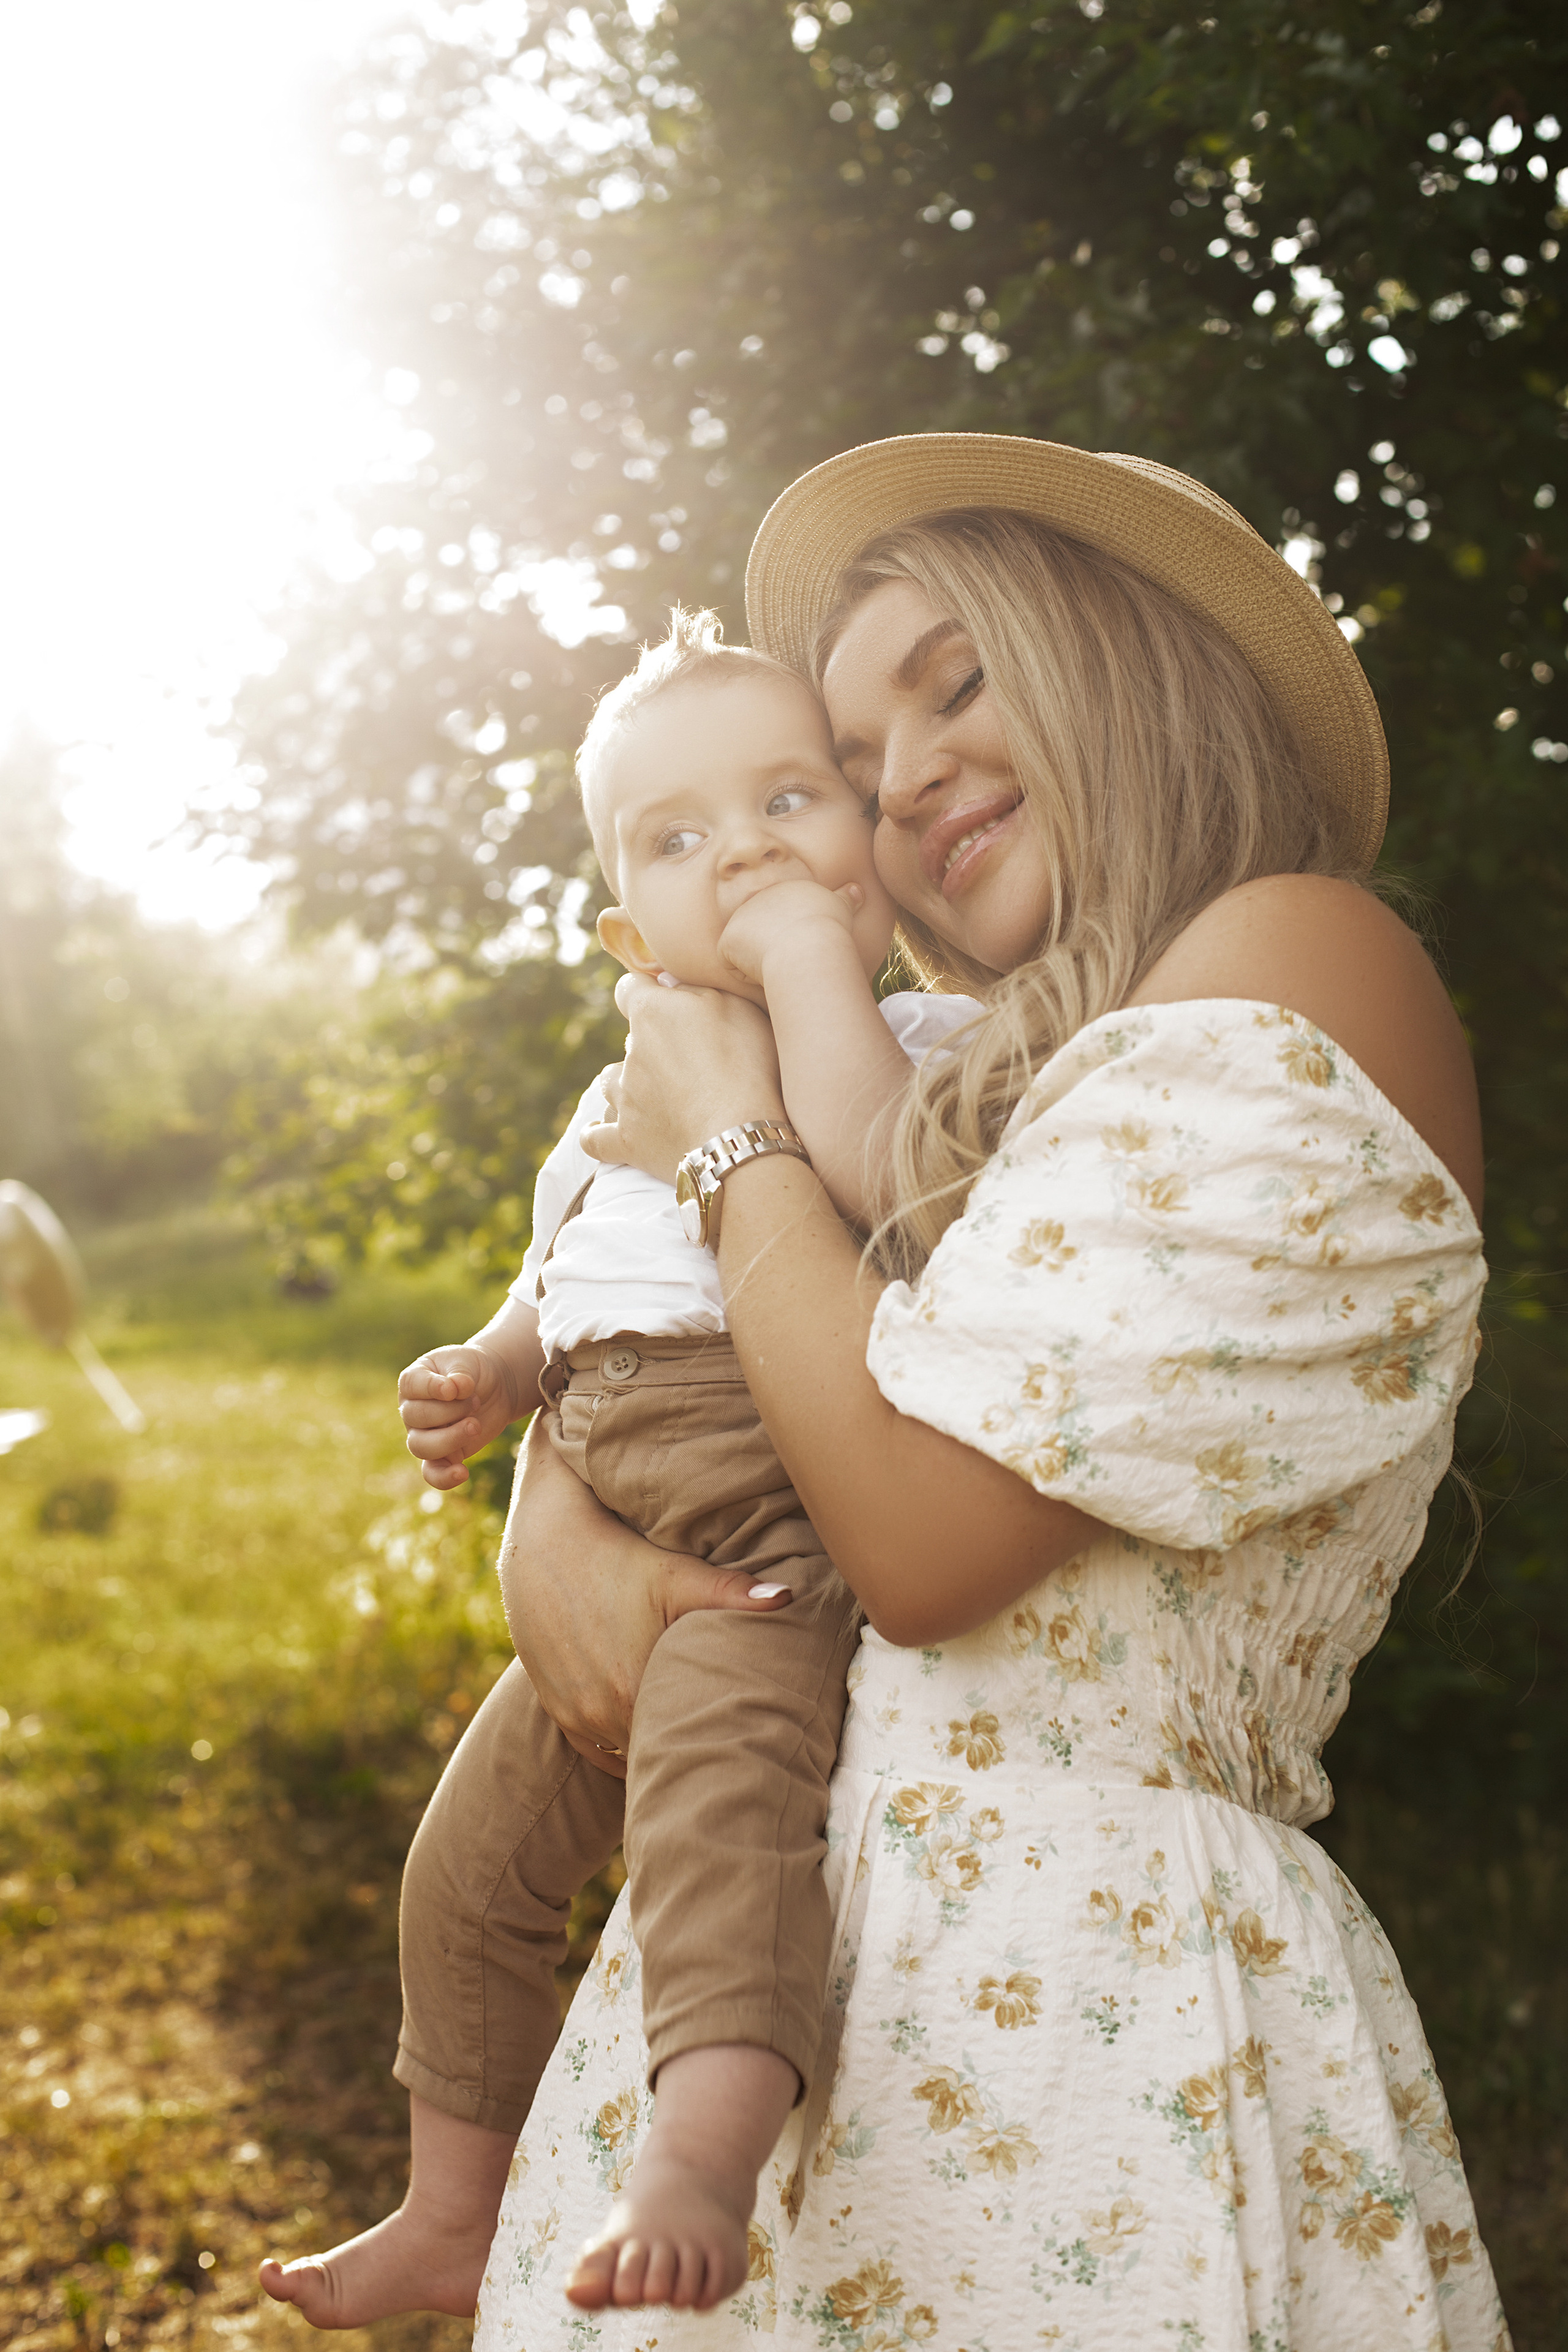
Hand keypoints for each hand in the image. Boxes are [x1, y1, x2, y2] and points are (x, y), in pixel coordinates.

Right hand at [398, 1343, 518, 1489]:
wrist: (495, 1387)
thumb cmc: (474, 1370)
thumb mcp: (467, 1361)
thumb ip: (460, 1373)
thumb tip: (455, 1388)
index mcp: (414, 1381)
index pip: (411, 1386)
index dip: (432, 1388)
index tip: (455, 1388)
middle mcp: (412, 1410)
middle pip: (416, 1417)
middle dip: (451, 1410)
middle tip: (475, 1401)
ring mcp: (424, 1435)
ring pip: (420, 1447)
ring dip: (450, 1438)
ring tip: (475, 1425)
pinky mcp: (443, 1455)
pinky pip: (432, 1473)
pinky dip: (443, 1477)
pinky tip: (463, 1473)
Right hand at [498, 1415, 792, 1771]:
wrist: (546, 1551)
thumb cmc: (621, 1559)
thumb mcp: (679, 1574)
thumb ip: (733, 1591)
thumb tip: (789, 1597)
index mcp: (636, 1692)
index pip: (690, 1743)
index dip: (721, 1744)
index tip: (747, 1748)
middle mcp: (603, 1714)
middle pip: (660, 1752)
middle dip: (692, 1749)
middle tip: (730, 1754)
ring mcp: (578, 1717)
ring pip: (630, 1755)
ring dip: (656, 1749)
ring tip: (694, 1745)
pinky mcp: (560, 1713)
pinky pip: (598, 1751)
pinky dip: (623, 1746)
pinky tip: (649, 1735)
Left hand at [581, 974, 784, 1182]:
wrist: (739, 1136)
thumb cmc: (747, 1065)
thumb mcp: (737, 1005)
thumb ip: (698, 988)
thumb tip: (672, 983)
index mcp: (651, 1012)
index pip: (629, 987)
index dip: (645, 990)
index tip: (664, 998)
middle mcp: (630, 1052)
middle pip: (631, 1039)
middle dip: (653, 1043)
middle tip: (690, 1059)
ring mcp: (624, 1099)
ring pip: (611, 1081)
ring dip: (627, 1081)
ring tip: (655, 1092)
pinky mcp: (626, 1141)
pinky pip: (595, 1138)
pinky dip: (596, 1133)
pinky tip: (599, 1132)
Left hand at [717, 876, 862, 988]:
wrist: (807, 946)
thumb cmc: (829, 931)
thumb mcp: (841, 909)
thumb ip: (846, 898)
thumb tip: (857, 889)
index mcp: (785, 889)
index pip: (784, 919)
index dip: (796, 937)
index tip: (808, 943)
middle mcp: (759, 897)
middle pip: (765, 933)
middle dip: (778, 947)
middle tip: (796, 953)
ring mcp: (740, 916)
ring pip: (749, 950)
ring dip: (764, 960)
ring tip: (783, 959)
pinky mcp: (727, 938)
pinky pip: (734, 966)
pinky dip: (749, 975)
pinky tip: (766, 967)